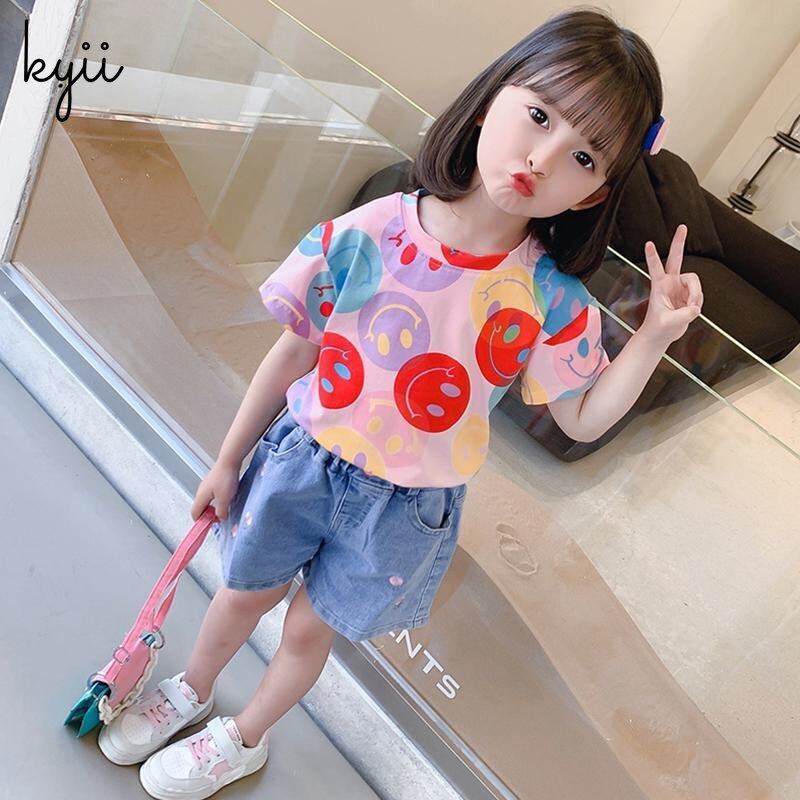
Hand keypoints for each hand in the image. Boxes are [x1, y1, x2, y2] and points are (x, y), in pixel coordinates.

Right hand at [190, 461, 240, 521]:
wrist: (230, 460)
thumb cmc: (226, 478)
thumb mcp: (225, 499)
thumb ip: (221, 512)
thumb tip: (220, 518)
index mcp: (200, 497)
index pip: (195, 514)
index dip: (201, 522)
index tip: (210, 525)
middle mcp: (201, 491)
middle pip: (200, 508)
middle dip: (208, 515)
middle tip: (219, 517)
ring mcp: (206, 485)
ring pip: (207, 501)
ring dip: (214, 507)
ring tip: (224, 508)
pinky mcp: (213, 481)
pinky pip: (212, 495)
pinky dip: (217, 500)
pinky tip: (226, 498)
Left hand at [638, 224, 703, 346]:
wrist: (660, 336)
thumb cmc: (658, 329)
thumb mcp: (669, 323)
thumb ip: (684, 314)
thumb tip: (696, 307)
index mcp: (659, 287)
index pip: (655, 268)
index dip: (652, 256)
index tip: (648, 243)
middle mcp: (670, 283)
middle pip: (676, 258)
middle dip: (679, 242)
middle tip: (682, 227)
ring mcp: (680, 288)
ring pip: (696, 283)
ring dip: (696, 297)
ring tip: (689, 310)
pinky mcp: (688, 295)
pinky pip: (699, 296)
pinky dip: (697, 305)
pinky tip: (689, 311)